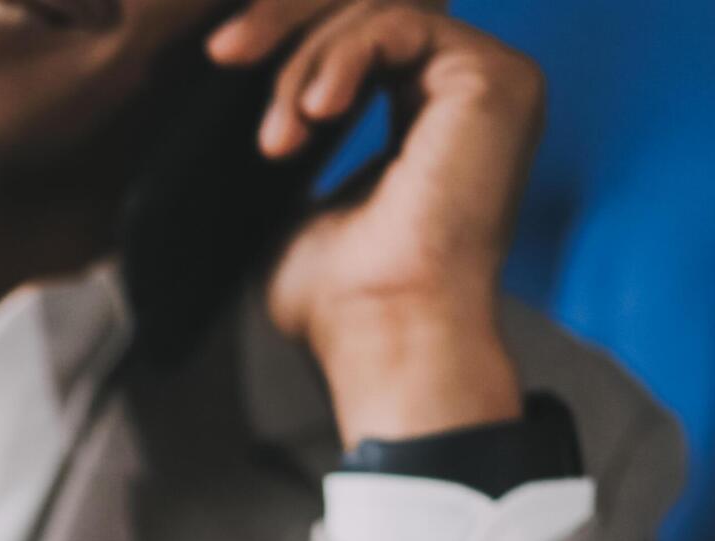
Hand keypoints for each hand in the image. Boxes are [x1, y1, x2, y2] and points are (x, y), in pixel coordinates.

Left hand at [214, 0, 542, 443]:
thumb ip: (285, 135)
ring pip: (374, 8)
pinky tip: (310, 115)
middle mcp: (463, 89)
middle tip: (226, 53)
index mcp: (424, 114)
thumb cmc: (338, 299)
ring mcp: (486, 79)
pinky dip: (339, 60)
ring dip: (303, 59)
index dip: (286, 34)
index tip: (222, 58)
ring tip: (278, 136)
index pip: (354, 36)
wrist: (383, 333)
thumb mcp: (289, 201)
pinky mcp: (493, 77)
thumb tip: (224, 98)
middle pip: (364, 4)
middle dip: (285, 20)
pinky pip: (397, 22)